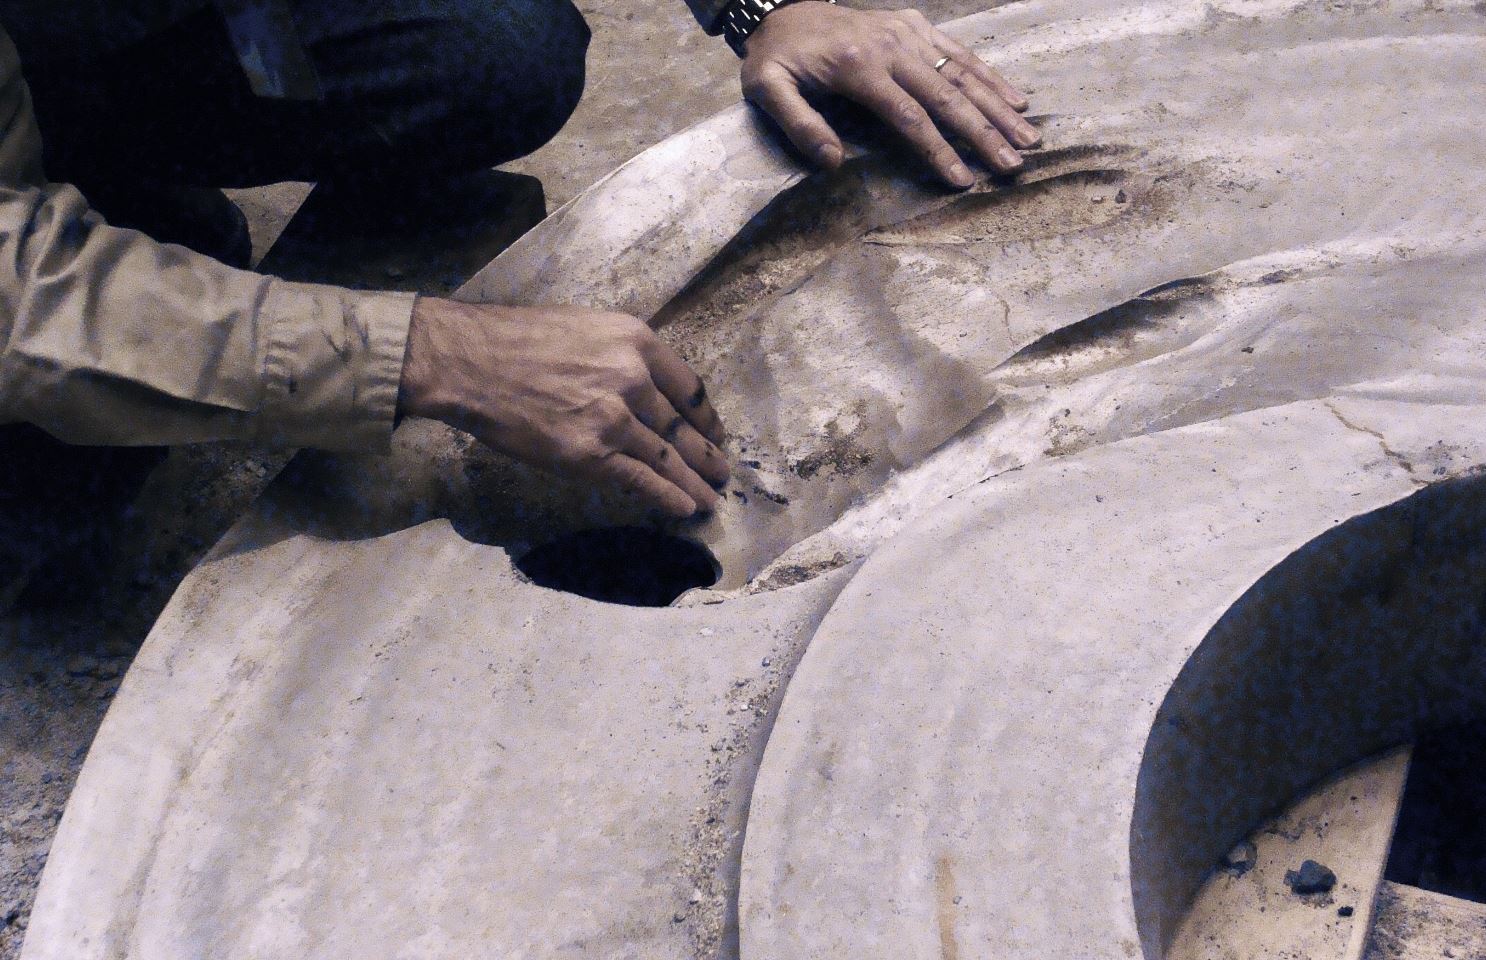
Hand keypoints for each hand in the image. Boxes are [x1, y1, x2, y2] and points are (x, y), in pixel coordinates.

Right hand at [398, 298, 728, 517]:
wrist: (471, 363)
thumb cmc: (516, 341)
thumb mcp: (586, 328)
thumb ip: (619, 356)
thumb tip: (640, 385)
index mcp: (637, 342)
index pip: (689, 386)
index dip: (705, 416)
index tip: (712, 431)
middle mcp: (635, 379)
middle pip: (683, 426)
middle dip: (706, 454)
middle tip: (722, 471)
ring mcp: (615, 419)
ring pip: (668, 458)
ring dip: (694, 482)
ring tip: (711, 497)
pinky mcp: (592, 455)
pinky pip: (641, 480)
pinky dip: (667, 497)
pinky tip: (685, 508)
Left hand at [739, 4, 1039, 187]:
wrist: (782, 9)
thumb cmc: (776, 58)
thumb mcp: (767, 89)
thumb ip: (797, 124)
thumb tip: (831, 161)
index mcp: (859, 67)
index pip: (909, 116)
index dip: (938, 149)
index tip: (963, 179)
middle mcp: (892, 46)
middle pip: (947, 95)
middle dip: (983, 133)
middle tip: (1012, 165)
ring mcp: (908, 33)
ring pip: (962, 72)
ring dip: (998, 106)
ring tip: (1027, 137)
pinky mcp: (915, 25)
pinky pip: (958, 51)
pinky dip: (990, 76)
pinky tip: (1015, 98)